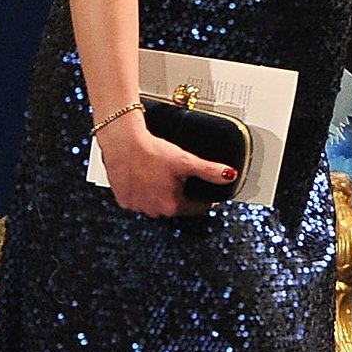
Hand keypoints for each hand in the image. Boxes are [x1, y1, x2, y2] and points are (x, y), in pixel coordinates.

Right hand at [96, 112, 235, 217]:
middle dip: (178, 194)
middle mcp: (154, 210)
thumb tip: (229, 175)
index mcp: (172, 205)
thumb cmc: (151, 151)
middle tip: (177, 177)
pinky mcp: (124, 199)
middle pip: (174, 206)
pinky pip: (137, 200)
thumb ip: (209, 170)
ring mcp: (137, 206)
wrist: (123, 142)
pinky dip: (142, 192)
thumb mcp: (185, 160)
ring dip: (159, 194)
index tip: (203, 193)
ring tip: (159, 175)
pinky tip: (143, 178)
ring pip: (154, 203)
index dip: (202, 199)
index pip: (195, 208)